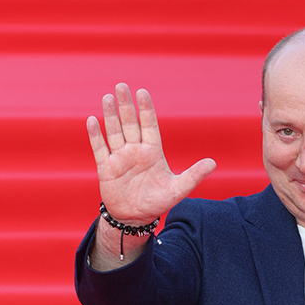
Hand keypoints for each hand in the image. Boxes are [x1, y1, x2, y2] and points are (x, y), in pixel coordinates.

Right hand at [87, 83, 215, 223]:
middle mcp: (136, 151)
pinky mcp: (106, 168)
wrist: (135, 218)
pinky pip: (100, 148)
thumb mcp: (178, 189)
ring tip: (108, 97)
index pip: (149, 126)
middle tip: (122, 86)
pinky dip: (96, 135)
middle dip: (126, 106)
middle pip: (130, 124)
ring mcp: (120, 158)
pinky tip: (92, 120)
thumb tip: (213, 163)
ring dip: (110, 115)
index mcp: (153, 152)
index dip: (146, 110)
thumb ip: (194, 175)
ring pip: (114, 132)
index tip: (142, 92)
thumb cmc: (158, 202)